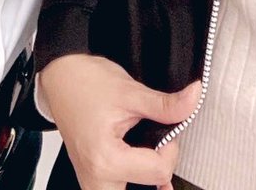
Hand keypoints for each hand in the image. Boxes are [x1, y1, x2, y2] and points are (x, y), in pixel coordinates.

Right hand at [39, 54, 200, 189]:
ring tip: (148, 152)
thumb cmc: (86, 83)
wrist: (61, 76)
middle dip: (158, 168)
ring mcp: (91, 183)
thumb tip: (194, 98)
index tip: (165, 127)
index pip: (159, 171)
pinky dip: (134, 177)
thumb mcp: (130, 91)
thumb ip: (165, 104)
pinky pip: (118, 189)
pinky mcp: (91, 178)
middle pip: (147, 188)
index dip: (171, 147)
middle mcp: (95, 180)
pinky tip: (139, 161)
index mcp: (105, 161)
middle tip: (158, 145)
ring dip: (146, 176)